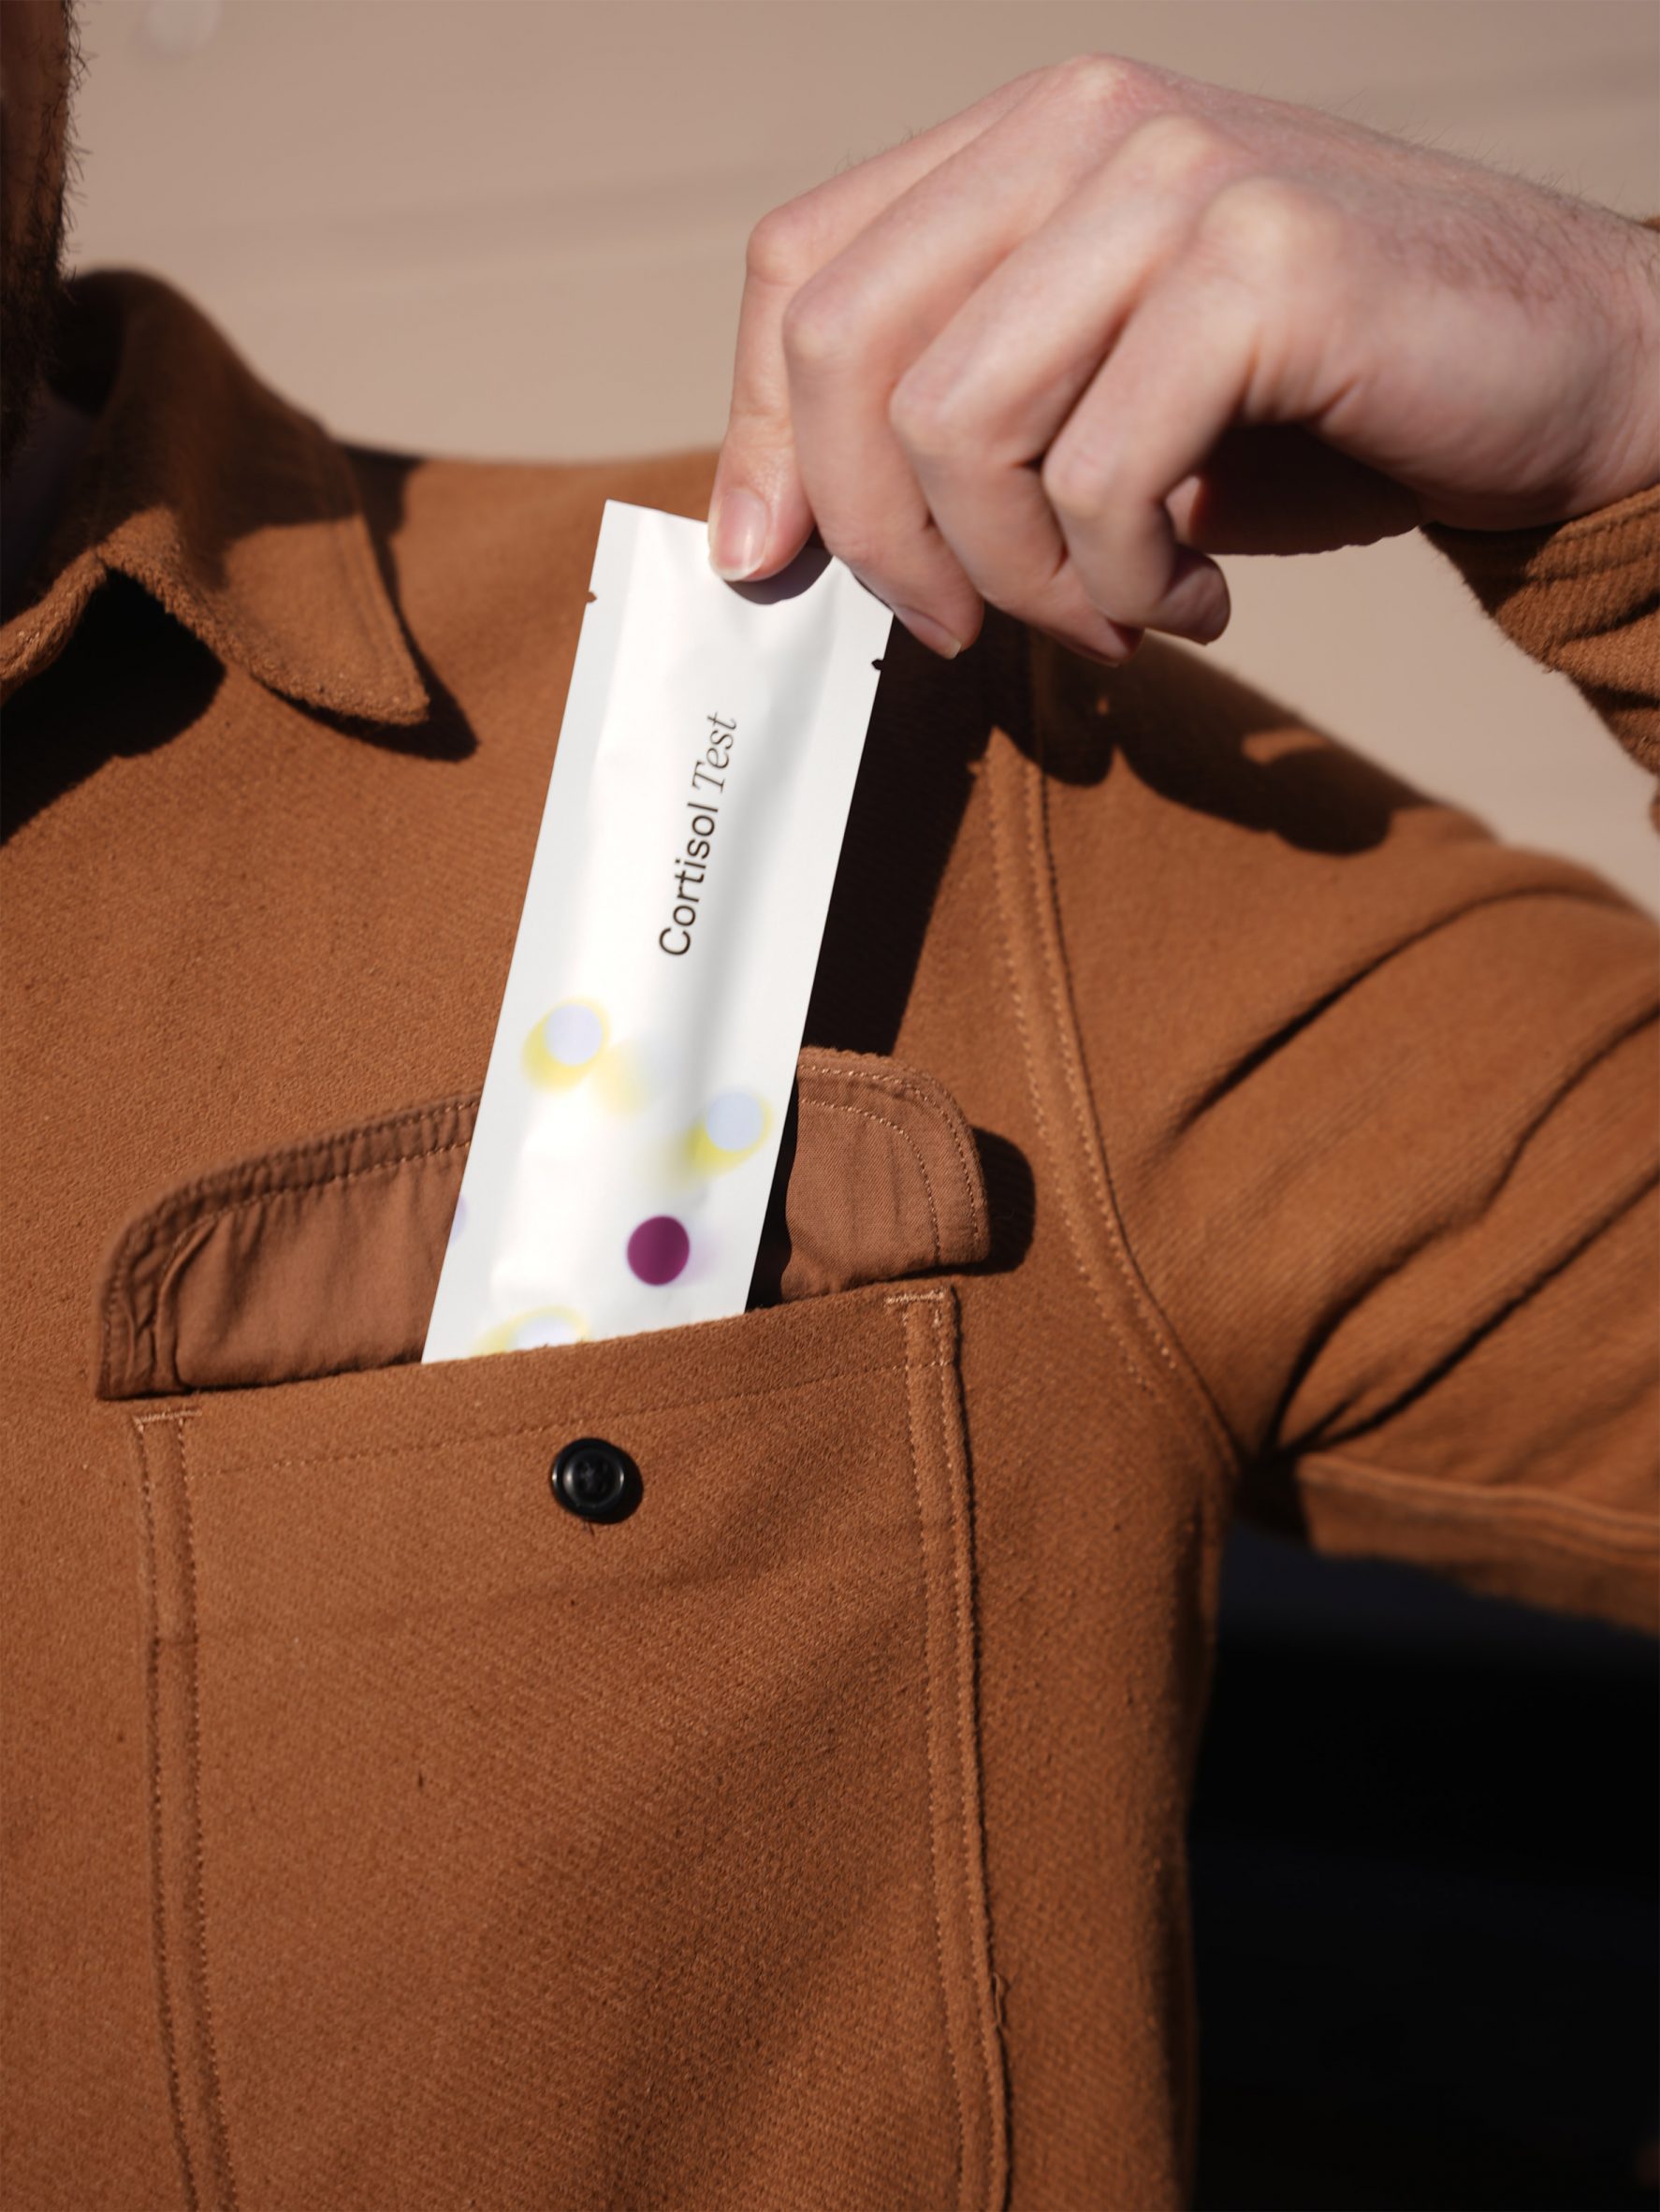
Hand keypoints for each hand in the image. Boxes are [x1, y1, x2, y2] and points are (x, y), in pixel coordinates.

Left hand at [707, 56, 1659, 663]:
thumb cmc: (1312, 409)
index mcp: (1024, 147)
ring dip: (1023, 581)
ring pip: (960, 429)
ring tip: (1111, 619)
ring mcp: (1176, 178)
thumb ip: (949, 426)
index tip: (775, 564)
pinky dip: (1128, 585)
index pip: (802, 271)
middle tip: (963, 630)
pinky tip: (1197, 597)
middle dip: (882, 540)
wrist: (1558, 372)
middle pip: (846, 351)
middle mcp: (1085, 129)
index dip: (759, 432)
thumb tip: (772, 534)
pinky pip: (1102, 476)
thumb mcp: (1094, 407)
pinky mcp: (1263, 261)